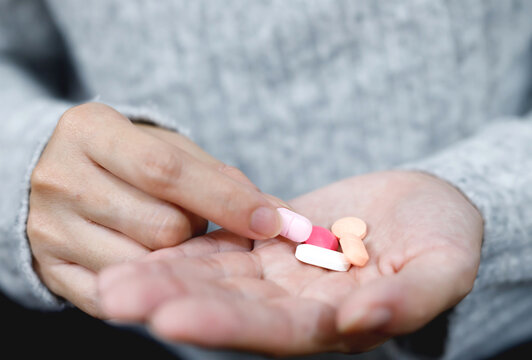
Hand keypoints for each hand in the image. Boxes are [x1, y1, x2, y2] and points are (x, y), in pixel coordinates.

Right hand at [27, 102, 283, 315]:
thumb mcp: (162, 146)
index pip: (165, 170)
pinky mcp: (50, 270)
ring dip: (175, 256)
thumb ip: (217, 175)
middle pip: (161, 226)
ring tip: (164, 233)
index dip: (225, 200)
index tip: (272, 221)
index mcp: (91, 131)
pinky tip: (148, 261)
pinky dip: (149, 283)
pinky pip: (118, 295)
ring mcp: (49, 229)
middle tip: (190, 217)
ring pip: (145, 264)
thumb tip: (277, 213)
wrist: (44, 172)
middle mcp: (61, 179)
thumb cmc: (120, 158)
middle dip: (196, 229)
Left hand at [97, 171, 482, 354]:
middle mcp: (298, 306)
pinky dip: (185, 247)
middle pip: (229, 309)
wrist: (425, 206)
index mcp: (337, 322)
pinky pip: (222, 244)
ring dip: (164, 277)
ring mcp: (279, 274)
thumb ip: (410, 299)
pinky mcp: (269, 240)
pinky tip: (144, 244)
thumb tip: (365, 321)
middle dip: (173, 304)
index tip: (170, 318)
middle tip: (115, 296)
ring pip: (215, 278)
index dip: (226, 326)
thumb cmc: (446, 237)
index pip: (276, 333)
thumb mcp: (445, 267)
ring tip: (111, 277)